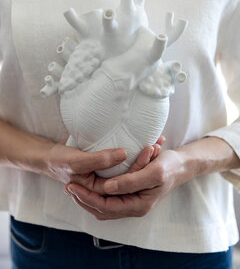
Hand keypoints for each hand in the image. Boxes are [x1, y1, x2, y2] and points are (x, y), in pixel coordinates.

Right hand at [43, 136, 164, 186]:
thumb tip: (124, 153)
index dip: (138, 168)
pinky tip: (143, 145)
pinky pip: (122, 167)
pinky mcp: (105, 172)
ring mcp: (105, 181)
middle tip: (155, 147)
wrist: (49, 157)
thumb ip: (100, 159)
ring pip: (128, 173)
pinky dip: (134, 157)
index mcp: (98, 193)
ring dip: (141, 161)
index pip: (124, 185)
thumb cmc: (60, 160)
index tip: (149, 151)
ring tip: (154, 146)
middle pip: (129, 180)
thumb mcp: (78, 160)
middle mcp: (105, 190)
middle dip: (144, 164)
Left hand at [64, 136, 238, 219]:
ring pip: (104, 206)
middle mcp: (134, 207)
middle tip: (68, 186)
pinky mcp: (131, 194)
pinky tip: (89, 184)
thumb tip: (107, 188)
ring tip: (74, 187)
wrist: (181, 165)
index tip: (72, 185)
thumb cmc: (169, 166)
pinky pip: (110, 199)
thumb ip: (130, 181)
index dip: (87, 197)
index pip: (106, 206)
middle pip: (102, 209)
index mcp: (139, 205)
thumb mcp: (152, 171)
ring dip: (88, 197)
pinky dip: (97, 194)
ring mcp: (132, 202)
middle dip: (84, 199)